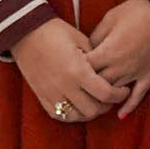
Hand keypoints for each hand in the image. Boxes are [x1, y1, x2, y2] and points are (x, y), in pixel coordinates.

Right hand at [14, 17, 128, 127]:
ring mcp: (51, 93)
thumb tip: (111, 72)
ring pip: (77, 116)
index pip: (106, 94)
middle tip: (110, 97)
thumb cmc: (55, 32)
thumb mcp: (81, 41)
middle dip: (106, 105)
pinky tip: (78, 105)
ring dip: (89, 112)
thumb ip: (97, 59)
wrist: (25, 32)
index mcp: (78, 71)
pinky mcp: (41, 96)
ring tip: (94, 102)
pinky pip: (59, 115)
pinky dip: (71, 114)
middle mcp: (65, 86)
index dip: (119, 95)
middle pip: (93, 110)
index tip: (124, 90)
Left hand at [80, 0, 149, 119]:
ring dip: (104, 98)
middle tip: (77, 89)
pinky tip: (120, 116)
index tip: (69, 69)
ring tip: (93, 101)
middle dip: (87, 87)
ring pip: (115, 93)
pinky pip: (139, 95)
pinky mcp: (149, 74)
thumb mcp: (110, 18)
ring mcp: (136, 72)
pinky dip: (129, 106)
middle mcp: (120, 66)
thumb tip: (88, 49)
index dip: (75, 70)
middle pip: (97, 85)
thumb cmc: (137, 11)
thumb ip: (96, 36)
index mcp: (108, 51)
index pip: (85, 69)